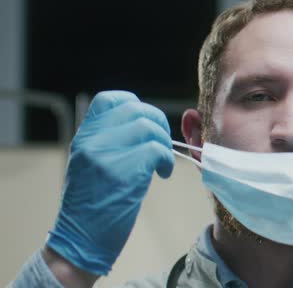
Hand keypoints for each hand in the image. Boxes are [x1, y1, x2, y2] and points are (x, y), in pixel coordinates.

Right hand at [46, 91, 174, 274]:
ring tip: (162, 164)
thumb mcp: (92, 163)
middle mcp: (91, 141)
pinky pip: (156, 151)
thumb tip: (146, 126)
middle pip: (136, 110)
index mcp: (84, 136)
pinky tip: (163, 174)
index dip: (135, 105)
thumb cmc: (92, 206)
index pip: (110, 99)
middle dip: (158, 124)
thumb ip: (111, 140)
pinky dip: (167, 161)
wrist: (79, 241)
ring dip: (164, 144)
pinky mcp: (122, 173)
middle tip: (162, 146)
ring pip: (148, 128)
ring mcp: (105, 155)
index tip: (147, 125)